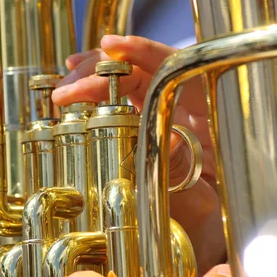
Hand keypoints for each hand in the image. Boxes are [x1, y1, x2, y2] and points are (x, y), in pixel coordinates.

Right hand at [52, 35, 224, 273]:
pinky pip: (127, 93)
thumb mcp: (200, 201)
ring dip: (96, 75)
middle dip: (103, 68)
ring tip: (65, 84)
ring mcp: (169, 109)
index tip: (111, 46)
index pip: (178, 69)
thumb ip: (181, 174)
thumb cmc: (209, 216)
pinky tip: (78, 88)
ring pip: (132, 77)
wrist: (209, 229)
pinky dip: (101, 89)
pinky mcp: (152, 117)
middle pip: (145, 68)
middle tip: (67, 87)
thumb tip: (169, 140)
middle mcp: (189, 105)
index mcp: (211, 116)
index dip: (145, 52)